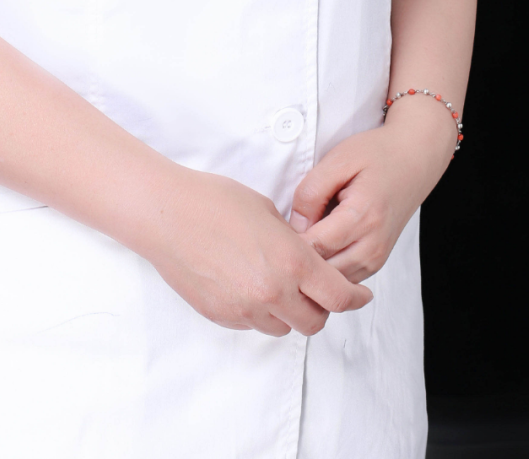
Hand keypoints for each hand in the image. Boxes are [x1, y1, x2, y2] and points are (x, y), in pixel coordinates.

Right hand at [139, 168, 372, 336]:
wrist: (167, 214)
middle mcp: (273, 293)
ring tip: (276, 285)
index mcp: (292, 262)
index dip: (356, 299)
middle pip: (315, 322)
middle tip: (316, 290)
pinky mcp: (222, 317)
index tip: (361, 295)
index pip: (339, 297)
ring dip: (288, 312)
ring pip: (283, 327)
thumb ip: (292, 241)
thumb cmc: (214, 201)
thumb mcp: (267, 210)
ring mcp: (245, 309)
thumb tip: (301, 258)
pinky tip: (247, 285)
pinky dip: (259, 312)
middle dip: (321, 307)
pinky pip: (253, 324)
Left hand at [289, 101, 455, 283]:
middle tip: (280, 239)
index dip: (289, 242)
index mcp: (363, 216)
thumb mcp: (337, 160)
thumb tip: (293, 227)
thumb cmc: (376, 155)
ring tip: (298, 241)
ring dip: (313, 267)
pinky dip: (327, 267)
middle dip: (298, 260)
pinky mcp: (376, 262)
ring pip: (333, 282)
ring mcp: (377, 258)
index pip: (315, 247)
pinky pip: (343, 277)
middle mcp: (373, 245)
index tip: (273, 231)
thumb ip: (311, 193)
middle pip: (323, 271)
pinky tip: (316, 246)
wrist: (413, 160)